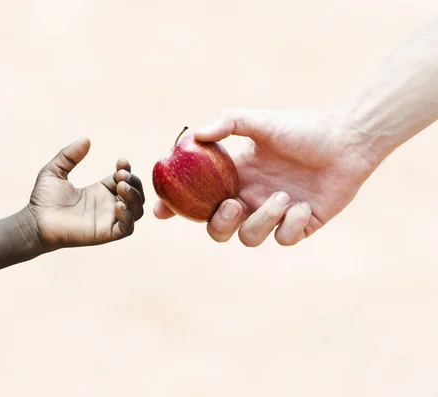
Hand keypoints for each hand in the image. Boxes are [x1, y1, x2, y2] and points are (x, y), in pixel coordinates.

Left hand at [26, 137, 144, 251]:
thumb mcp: (55, 170)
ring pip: (136, 211)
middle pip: (136, 194)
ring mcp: (108, 220)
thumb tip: (86, 139)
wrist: (35, 222)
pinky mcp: (105, 234)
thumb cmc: (43, 200)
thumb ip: (70, 155)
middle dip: (134, 181)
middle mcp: (107, 205)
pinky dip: (128, 216)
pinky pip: (127, 228)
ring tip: (121, 186)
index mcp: (99, 191)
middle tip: (120, 174)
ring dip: (134, 197)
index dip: (127, 169)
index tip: (121, 161)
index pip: (124, 179)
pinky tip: (117, 205)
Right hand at [154, 108, 377, 245]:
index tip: (162, 211)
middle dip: (219, 223)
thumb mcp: (260, 121)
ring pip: (249, 237)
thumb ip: (226, 123)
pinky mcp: (299, 226)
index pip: (198, 197)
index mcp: (235, 177)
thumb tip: (194, 134)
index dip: (177, 207)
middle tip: (233, 204)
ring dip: (261, 221)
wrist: (347, 141)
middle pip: (218, 228)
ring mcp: (273, 214)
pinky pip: (283, 239)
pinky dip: (290, 225)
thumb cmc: (302, 128)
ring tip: (283, 197)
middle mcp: (250, 198)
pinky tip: (304, 205)